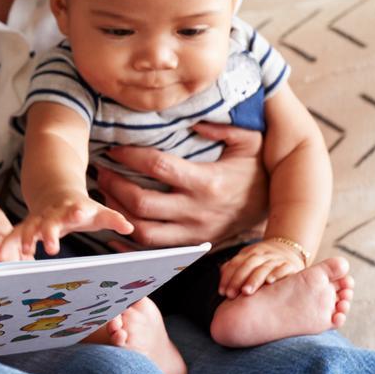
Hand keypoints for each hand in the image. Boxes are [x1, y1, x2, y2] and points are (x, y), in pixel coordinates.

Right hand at [3, 196, 133, 259]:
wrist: (55, 191)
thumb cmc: (81, 208)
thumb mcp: (98, 212)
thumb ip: (113, 219)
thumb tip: (131, 227)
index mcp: (73, 208)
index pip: (75, 209)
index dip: (77, 211)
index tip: (78, 213)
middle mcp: (53, 213)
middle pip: (50, 222)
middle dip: (49, 233)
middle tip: (50, 247)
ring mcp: (39, 218)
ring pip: (30, 227)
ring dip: (26, 238)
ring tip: (25, 251)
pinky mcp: (28, 225)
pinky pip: (15, 234)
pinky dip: (8, 243)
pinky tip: (0, 255)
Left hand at [95, 123, 268, 248]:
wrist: (274, 209)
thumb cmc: (256, 171)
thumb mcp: (250, 142)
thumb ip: (223, 128)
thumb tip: (193, 121)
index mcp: (207, 182)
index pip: (159, 167)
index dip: (131, 157)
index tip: (114, 149)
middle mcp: (196, 211)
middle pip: (143, 204)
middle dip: (115, 187)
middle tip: (101, 171)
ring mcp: (192, 234)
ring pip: (143, 232)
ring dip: (118, 214)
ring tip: (105, 194)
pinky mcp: (190, 247)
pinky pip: (153, 253)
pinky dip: (129, 245)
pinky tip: (114, 230)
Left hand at [217, 241, 308, 298]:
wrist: (290, 251)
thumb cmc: (264, 263)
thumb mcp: (248, 262)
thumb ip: (235, 271)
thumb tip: (222, 284)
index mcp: (250, 253)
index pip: (236, 263)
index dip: (228, 277)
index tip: (222, 292)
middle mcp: (263, 255)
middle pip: (249, 264)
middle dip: (238, 279)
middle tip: (231, 294)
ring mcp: (278, 259)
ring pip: (264, 267)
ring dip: (254, 279)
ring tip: (246, 291)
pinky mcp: (291, 265)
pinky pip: (284, 268)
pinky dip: (277, 273)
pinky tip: (270, 281)